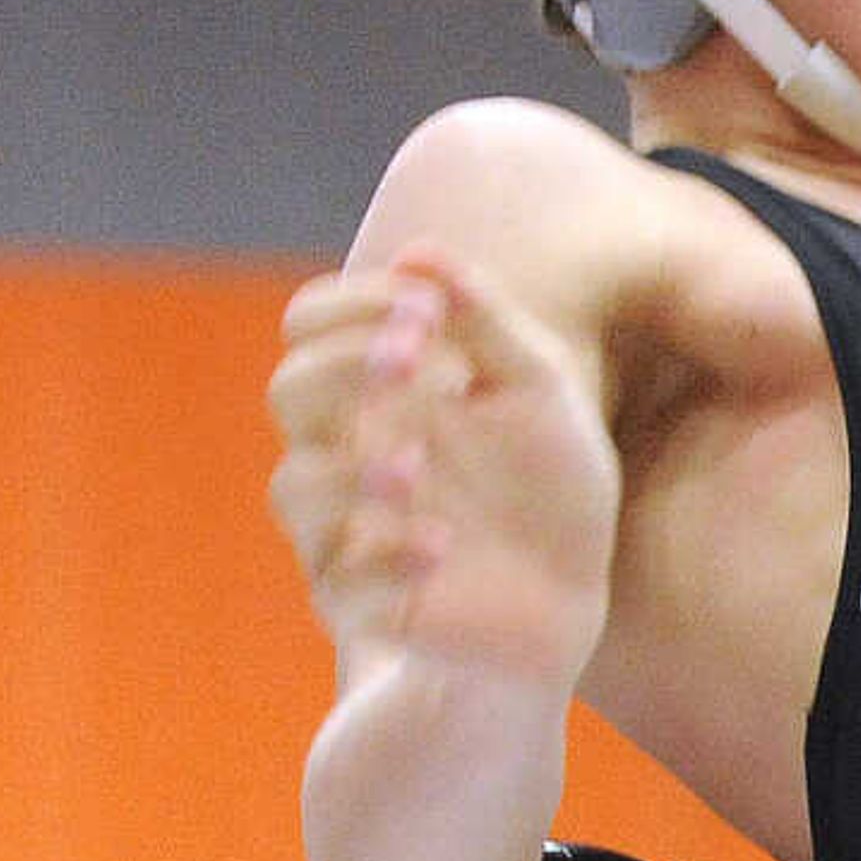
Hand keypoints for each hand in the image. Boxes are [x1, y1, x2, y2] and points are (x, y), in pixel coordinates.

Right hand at [269, 249, 618, 686]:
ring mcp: (345, 532)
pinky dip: (387, 558)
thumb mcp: (538, 392)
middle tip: (419, 358)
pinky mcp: (364, 606)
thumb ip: (487, 322)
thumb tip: (420, 254)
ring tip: (418, 464)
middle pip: (289, 393)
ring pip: (292, 489)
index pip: (311, 328)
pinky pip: (341, 585)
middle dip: (347, 367)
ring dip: (351, 469)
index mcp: (379, 393)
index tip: (423, 307)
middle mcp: (346, 454)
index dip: (350, 306)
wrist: (571, 601)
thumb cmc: (549, 487)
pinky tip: (443, 542)